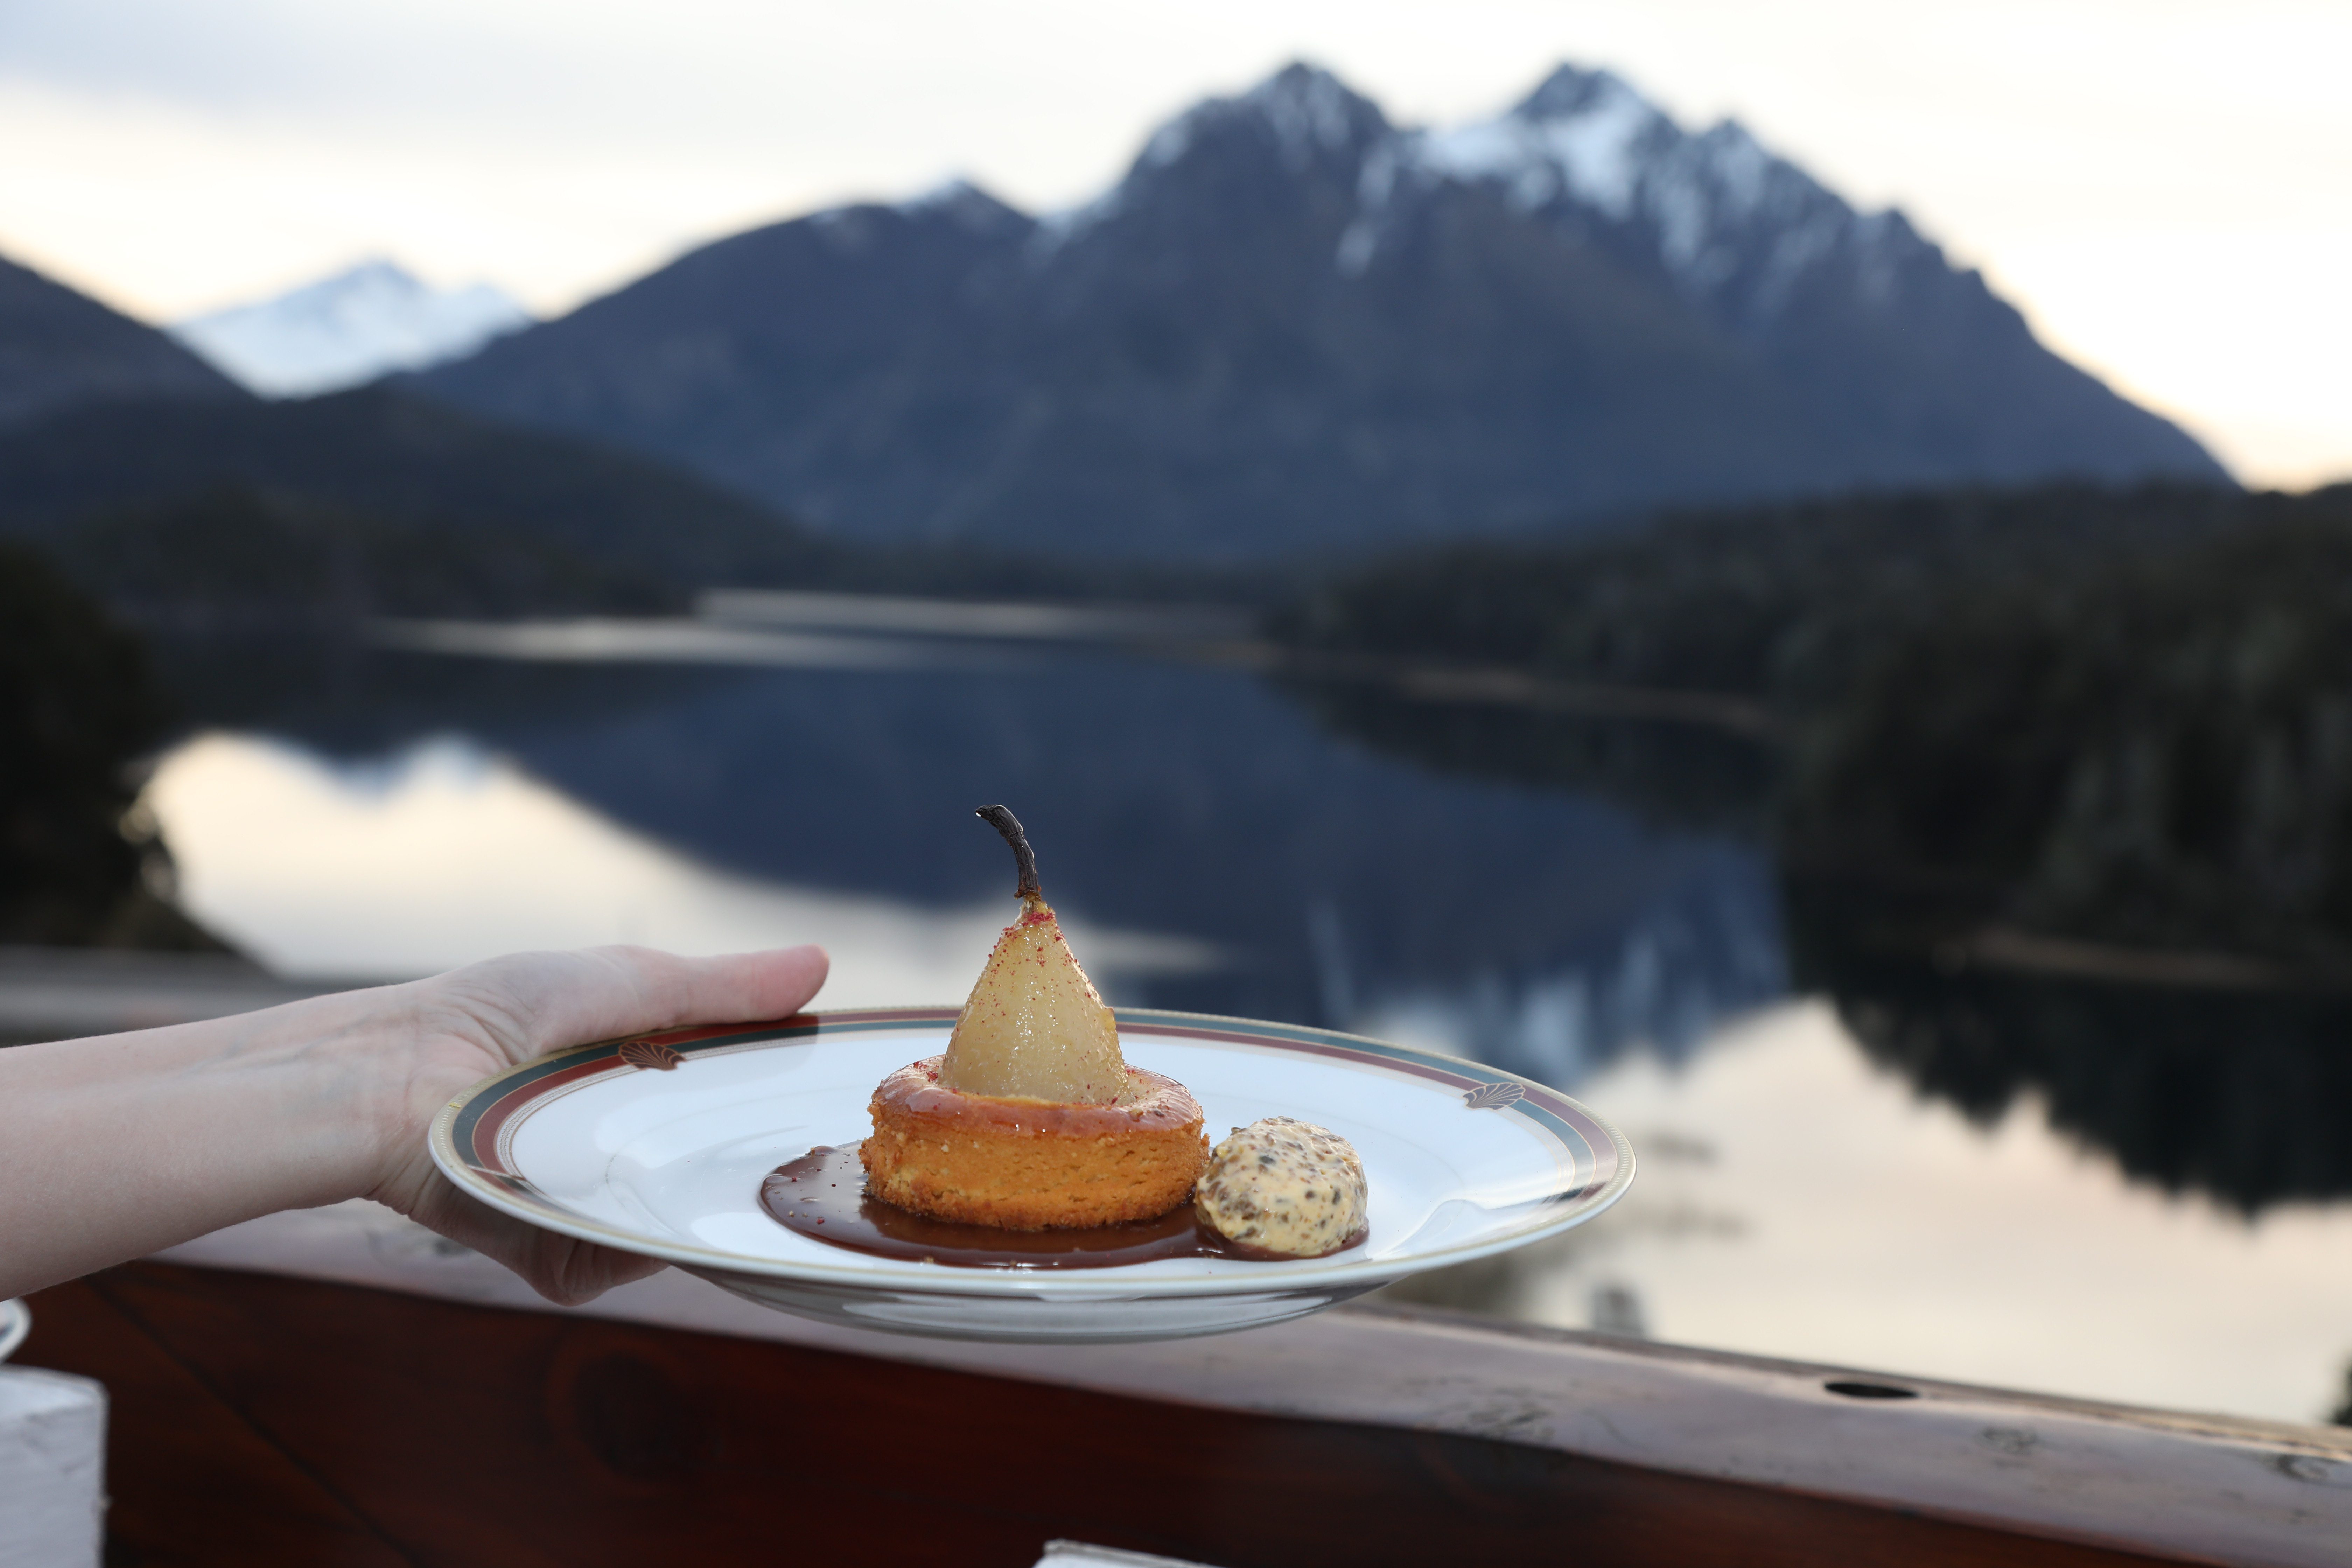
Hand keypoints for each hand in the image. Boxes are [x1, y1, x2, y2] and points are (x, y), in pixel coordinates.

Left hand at [362, 945, 829, 1304]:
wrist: (387, 1079)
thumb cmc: (490, 1014)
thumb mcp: (620, 983)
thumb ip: (720, 989)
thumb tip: (823, 965)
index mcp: (641, 1080)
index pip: (737, 1101)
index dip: (784, 1098)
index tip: (836, 1090)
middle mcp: (622, 1147)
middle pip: (717, 1170)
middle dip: (756, 1159)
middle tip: (799, 1141)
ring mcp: (592, 1203)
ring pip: (676, 1220)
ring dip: (689, 1193)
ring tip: (682, 1154)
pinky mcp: (556, 1252)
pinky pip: (620, 1260)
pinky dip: (624, 1235)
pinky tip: (612, 1193)